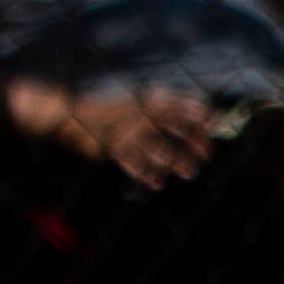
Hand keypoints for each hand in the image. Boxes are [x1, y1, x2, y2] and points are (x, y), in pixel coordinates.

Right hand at [55, 87, 215, 186]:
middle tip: (205, 156)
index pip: (181, 105)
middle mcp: (140, 114)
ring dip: (176, 162)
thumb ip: (158, 106)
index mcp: (146, 101)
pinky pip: (134, 164)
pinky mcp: (112, 147)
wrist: (70, 114)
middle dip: (195, 141)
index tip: (213, 126)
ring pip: (160, 149)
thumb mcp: (134, 102)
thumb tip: (191, 116)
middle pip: (176, 127)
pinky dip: (147, 174)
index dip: (201, 115)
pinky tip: (156, 182)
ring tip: (188, 172)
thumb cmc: (107, 111)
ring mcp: (127, 131)